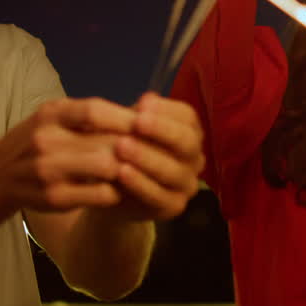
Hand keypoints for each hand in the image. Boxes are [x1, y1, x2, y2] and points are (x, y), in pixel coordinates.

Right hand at [0, 97, 137, 212]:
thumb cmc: (34, 142)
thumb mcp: (53, 118)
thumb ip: (87, 115)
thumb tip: (138, 110)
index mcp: (51, 114)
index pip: (94, 110)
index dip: (125, 117)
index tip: (150, 121)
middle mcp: (47, 140)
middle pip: (105, 140)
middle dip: (135, 146)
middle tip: (157, 150)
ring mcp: (49, 170)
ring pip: (107, 167)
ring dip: (129, 170)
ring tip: (141, 170)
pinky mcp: (54, 198)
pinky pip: (100, 194)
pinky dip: (116, 191)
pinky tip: (121, 189)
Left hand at [109, 93, 203, 220]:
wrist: (110, 187)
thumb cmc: (123, 148)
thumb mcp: (128, 127)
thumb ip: (137, 115)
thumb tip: (147, 99)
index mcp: (189, 132)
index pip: (187, 117)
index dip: (166, 109)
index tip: (141, 103)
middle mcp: (195, 158)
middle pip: (187, 141)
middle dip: (162, 130)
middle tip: (136, 122)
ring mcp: (187, 184)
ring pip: (174, 171)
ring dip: (147, 157)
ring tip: (121, 146)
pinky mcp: (174, 207)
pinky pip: (160, 196)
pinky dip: (140, 183)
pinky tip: (122, 172)